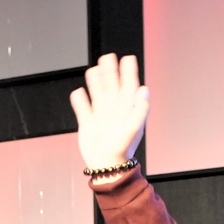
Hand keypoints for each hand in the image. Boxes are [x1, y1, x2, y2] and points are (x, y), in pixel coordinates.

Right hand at [69, 54, 149, 169]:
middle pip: (111, 85)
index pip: (128, 85)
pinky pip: (83, 108)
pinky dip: (80, 100)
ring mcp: (100, 116)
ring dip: (95, 81)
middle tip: (108, 57)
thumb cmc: (122, 149)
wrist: (106, 166)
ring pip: (97, 93)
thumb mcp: (133, 128)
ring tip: (93, 70)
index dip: (128, 71)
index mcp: (126, 108)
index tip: (128, 58)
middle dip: (110, 71)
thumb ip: (140, 109)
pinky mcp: (88, 123)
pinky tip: (78, 93)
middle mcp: (113, 109)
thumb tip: (145, 90)